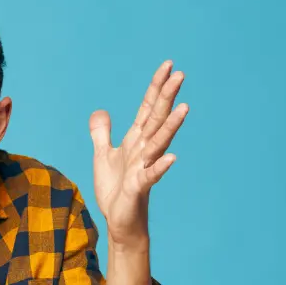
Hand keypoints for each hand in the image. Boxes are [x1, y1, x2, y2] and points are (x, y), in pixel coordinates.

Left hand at [89, 61, 188, 248]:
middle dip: (167, 97)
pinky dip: (161, 167)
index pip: (148, 108)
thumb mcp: (103, 156)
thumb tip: (101, 111)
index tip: (168, 65)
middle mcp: (143, 150)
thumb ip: (102, 133)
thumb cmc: (116, 189)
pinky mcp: (139, 187)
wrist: (119, 219)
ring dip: (171, 126)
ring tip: (185, 107)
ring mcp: (144, 167)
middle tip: (180, 74)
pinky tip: (172, 158)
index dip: (156, 87)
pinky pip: (152, 175)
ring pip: (159, 143)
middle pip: (157, 119)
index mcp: (135, 140)